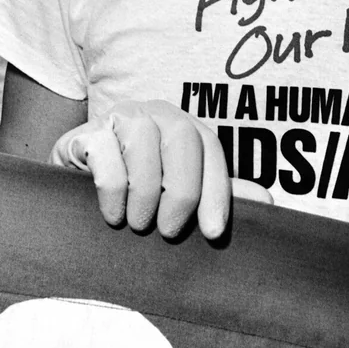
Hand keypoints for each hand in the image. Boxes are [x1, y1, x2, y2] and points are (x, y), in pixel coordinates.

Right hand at [51, 100, 269, 238]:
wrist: (79, 180)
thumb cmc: (139, 190)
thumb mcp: (181, 191)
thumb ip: (220, 194)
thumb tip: (269, 202)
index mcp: (185, 126)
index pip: (211, 149)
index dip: (217, 191)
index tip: (214, 233)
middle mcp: (156, 114)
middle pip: (183, 137)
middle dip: (182, 190)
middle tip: (169, 231)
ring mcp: (121, 118)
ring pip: (144, 144)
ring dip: (145, 194)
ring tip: (139, 224)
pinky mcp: (88, 132)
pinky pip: (106, 157)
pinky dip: (113, 193)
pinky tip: (113, 215)